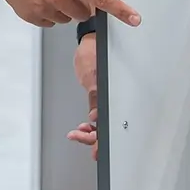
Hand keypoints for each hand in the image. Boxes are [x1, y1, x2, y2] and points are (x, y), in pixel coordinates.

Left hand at [67, 31, 99, 158]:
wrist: (91, 40)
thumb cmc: (95, 50)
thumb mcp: (92, 74)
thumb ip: (94, 97)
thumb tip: (94, 117)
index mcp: (111, 92)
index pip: (109, 122)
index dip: (102, 139)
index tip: (95, 149)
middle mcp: (110, 96)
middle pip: (106, 126)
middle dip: (93, 139)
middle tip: (79, 138)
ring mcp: (106, 97)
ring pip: (102, 123)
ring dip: (91, 132)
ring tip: (78, 133)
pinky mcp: (101, 94)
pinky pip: (99, 114)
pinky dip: (91, 123)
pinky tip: (84, 126)